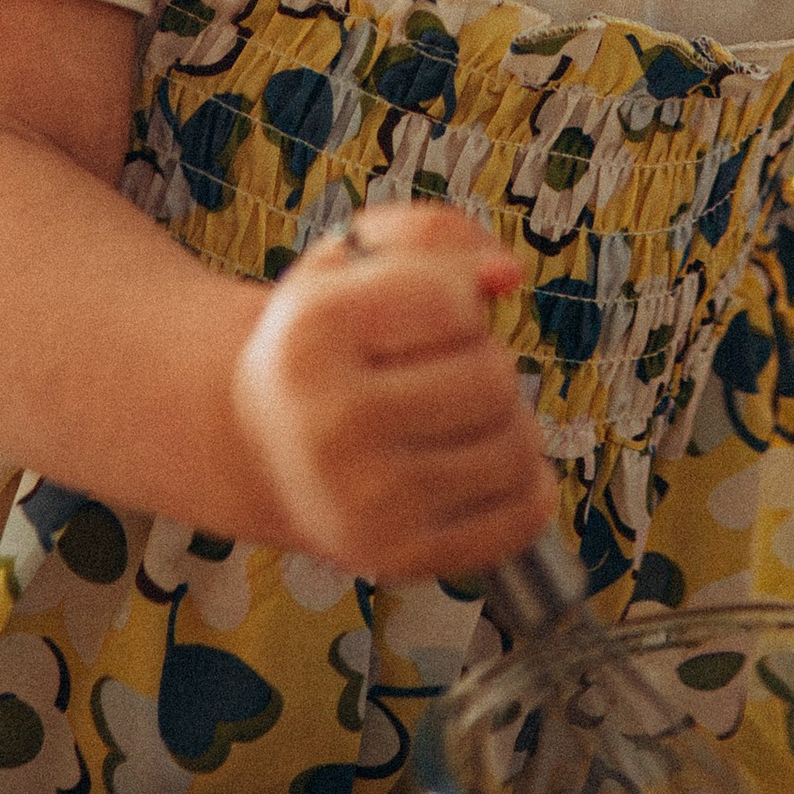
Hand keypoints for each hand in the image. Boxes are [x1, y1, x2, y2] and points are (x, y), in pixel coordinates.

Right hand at [232, 203, 556, 578]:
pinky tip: (483, 466)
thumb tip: (506, 275)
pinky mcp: (400, 557)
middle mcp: (330, 424)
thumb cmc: (328, 344)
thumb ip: (434, 235)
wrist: (265, 448)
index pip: (453, 301)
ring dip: (509, 422)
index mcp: (310, 334)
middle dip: (484, 360)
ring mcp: (365, 502)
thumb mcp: (354, 262)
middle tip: (441, 370)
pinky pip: (523, 514)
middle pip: (492, 376)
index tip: (427, 312)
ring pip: (517, 446)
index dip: (458, 296)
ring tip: (461, 417)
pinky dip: (527, 485)